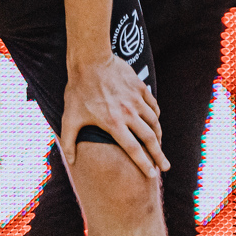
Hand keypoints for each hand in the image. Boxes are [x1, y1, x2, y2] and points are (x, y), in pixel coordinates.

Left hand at [62, 54, 167, 176]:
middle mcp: (129, 113)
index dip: (143, 163)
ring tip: (160, 147)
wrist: (91, 62)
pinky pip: (153, 106)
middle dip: (159, 155)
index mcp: (113, 123)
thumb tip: (71, 161)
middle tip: (166, 167)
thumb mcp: (69, 119)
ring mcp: (137, 100)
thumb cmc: (77, 92)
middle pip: (149, 139)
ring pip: (154, 122)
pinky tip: (156, 122)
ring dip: (158, 137)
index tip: (151, 174)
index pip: (133, 149)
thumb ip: (69, 142)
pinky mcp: (141, 89)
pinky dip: (156, 117)